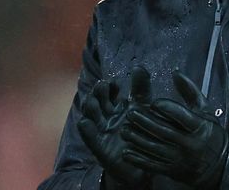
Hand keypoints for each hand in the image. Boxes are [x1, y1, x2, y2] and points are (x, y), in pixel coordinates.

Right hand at [77, 65, 152, 187]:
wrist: (143, 163)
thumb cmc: (142, 133)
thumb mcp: (144, 109)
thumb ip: (141, 89)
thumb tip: (139, 66)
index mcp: (116, 107)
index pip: (108, 92)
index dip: (108, 87)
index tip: (113, 82)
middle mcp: (106, 118)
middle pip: (97, 102)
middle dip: (97, 93)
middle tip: (102, 86)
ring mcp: (102, 132)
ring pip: (90, 117)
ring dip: (89, 107)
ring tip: (92, 101)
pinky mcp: (100, 148)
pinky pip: (90, 138)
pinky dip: (87, 130)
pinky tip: (85, 123)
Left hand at [122, 70, 228, 187]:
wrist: (220, 165)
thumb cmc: (211, 133)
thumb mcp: (206, 111)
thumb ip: (190, 91)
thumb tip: (175, 73)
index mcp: (200, 127)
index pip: (182, 116)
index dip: (168, 109)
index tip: (154, 102)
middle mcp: (190, 143)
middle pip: (165, 131)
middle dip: (146, 122)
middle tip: (131, 113)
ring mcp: (180, 159)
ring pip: (155, 148)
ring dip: (138, 139)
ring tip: (124, 130)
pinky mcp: (173, 170)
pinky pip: (153, 165)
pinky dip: (139, 159)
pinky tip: (127, 152)